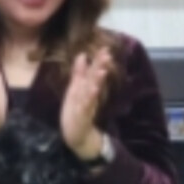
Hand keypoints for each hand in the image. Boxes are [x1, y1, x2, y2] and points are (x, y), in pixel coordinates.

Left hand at [61, 46, 113, 160]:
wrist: (78, 135)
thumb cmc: (77, 110)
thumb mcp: (75, 89)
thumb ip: (79, 73)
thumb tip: (82, 55)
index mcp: (87, 87)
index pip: (94, 71)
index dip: (99, 61)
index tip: (105, 48)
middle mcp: (89, 95)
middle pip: (95, 79)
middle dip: (100, 67)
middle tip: (108, 55)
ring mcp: (86, 105)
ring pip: (92, 92)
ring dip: (97, 82)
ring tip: (102, 71)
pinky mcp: (83, 116)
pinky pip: (86, 106)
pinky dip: (89, 99)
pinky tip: (92, 91)